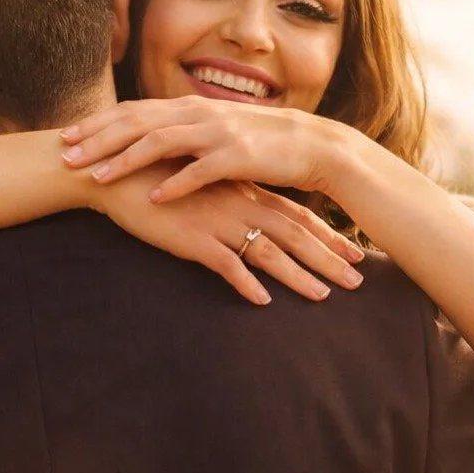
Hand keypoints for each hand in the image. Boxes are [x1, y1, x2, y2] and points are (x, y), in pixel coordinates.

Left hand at [60, 97, 344, 203]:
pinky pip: (199, 171)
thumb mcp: (214, 130)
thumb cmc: (259, 142)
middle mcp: (198, 114)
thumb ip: (182, 132)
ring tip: (96, 178)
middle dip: (98, 140)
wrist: (311, 145)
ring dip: (124, 160)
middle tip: (65, 156)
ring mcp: (217, 133)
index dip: (98, 123)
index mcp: (189, 107)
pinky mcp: (237, 157)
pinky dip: (174, 184)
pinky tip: (152, 198)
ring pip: (160, 143)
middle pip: (137, 123)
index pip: (133, 111)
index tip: (67, 137)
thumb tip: (146, 142)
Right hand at [93, 162, 364, 305]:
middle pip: (293, 233)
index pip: (296, 215)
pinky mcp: (191, 237)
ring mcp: (217, 221)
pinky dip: (245, 282)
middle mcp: (239, 204)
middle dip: (327, 257)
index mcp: (244, 191)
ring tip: (323, 297)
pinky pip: (225, 263)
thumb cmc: (158, 178)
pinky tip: (263, 301)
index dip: (326, 235)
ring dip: (298, 275)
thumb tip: (252, 215)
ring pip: (268, 250)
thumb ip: (230, 197)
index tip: (354, 252)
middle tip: (357, 280)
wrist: (116, 171)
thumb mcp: (203, 185)